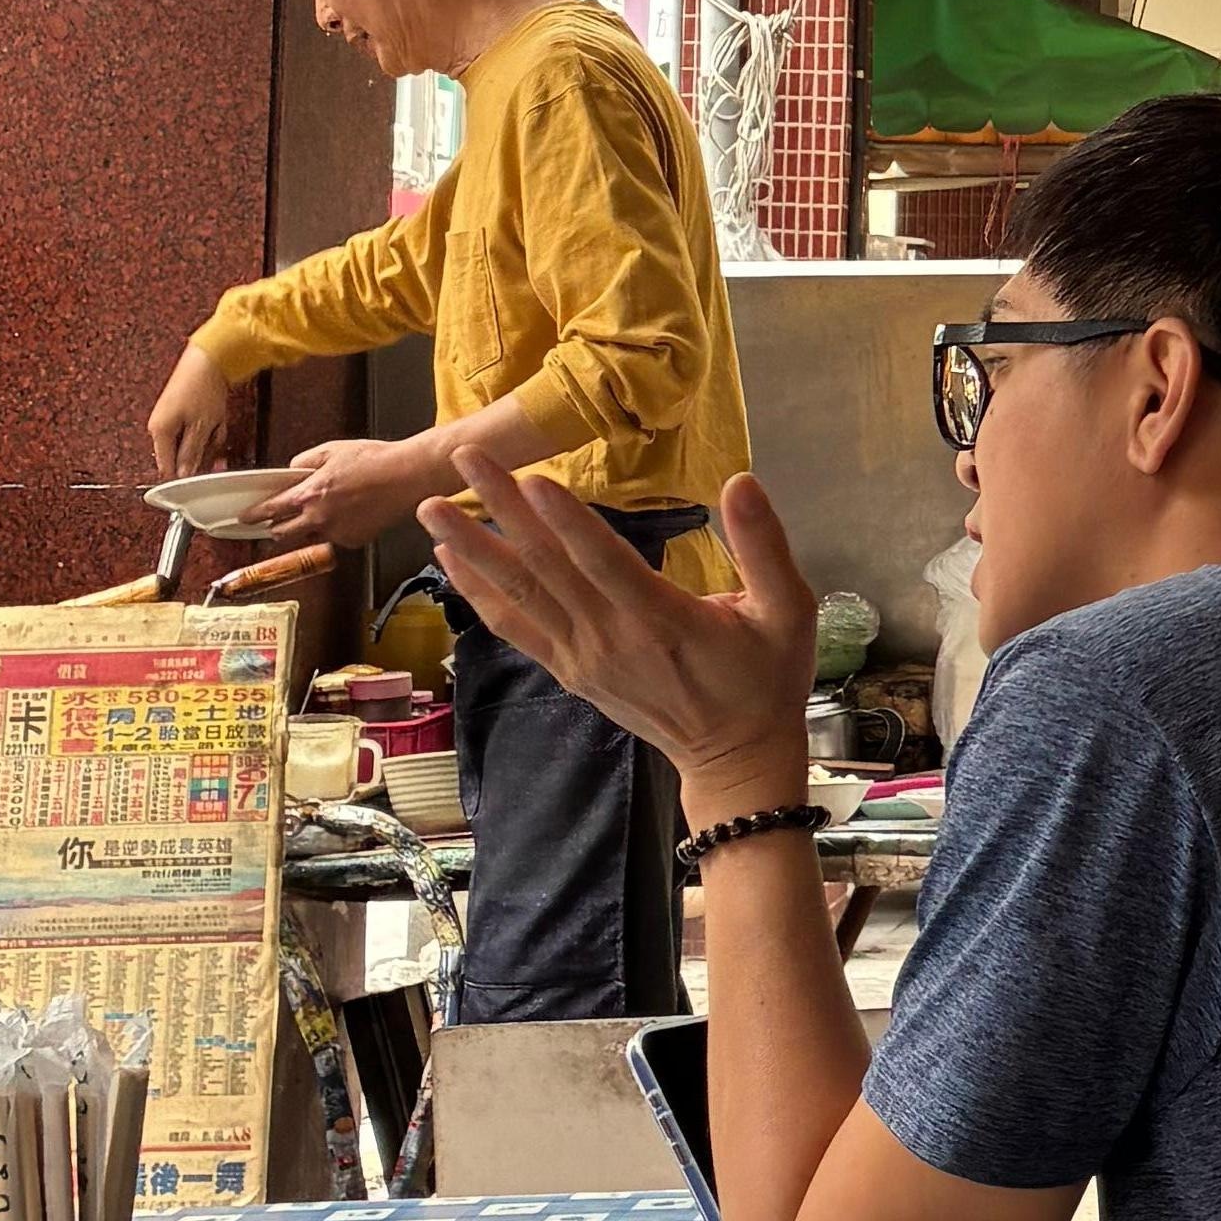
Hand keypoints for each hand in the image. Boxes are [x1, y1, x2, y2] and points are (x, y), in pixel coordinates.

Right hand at [148, 349, 239, 477]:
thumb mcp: (201, 427)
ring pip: (193, 442)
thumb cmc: (202, 387)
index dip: (185, 476)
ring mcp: (171, 417)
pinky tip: (218, 417)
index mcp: (159, 431)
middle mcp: (160, 425)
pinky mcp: (183, 410)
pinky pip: (198, 428)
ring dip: (210, 436)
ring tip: (218, 421)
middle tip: (215, 437)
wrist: (209, 358)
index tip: (202, 476)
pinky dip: (211, 425)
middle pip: (181, 455)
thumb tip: (183, 475)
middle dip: (203, 450)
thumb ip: (191, 453)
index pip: (166, 467)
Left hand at [245, 428, 454, 551]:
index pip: (272, 510)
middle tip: (278, 521)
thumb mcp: (333, 450)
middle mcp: (320, 518)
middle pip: (283, 533)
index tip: (246, 518)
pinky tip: (349, 514)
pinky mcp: (354, 541)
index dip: (255, 515)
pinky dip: (335, 529)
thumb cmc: (376, 461)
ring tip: (325, 512)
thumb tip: (292, 472)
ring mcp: (337, 533)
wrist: (408, 477)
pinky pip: (335, 538)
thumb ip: (305, 462)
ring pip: (310, 536)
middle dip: (276, 528)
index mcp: (310, 494)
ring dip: (308, 528)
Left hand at [426, 451, 818, 791]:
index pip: (604, 563)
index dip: (566, 522)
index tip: (528, 479)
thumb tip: (741, 482)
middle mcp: (611, 638)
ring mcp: (583, 658)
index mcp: (663, 620)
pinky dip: (479, 594)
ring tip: (430, 508)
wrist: (736, 759)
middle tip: (462, 460)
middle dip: (499, 512)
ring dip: (472, 550)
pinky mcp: (570, 671)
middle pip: (546, 569)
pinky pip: (516, 628)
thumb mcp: (789, 611)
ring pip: (519, 597)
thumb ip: (764, 546)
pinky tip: (451, 561)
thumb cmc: (766, 679)